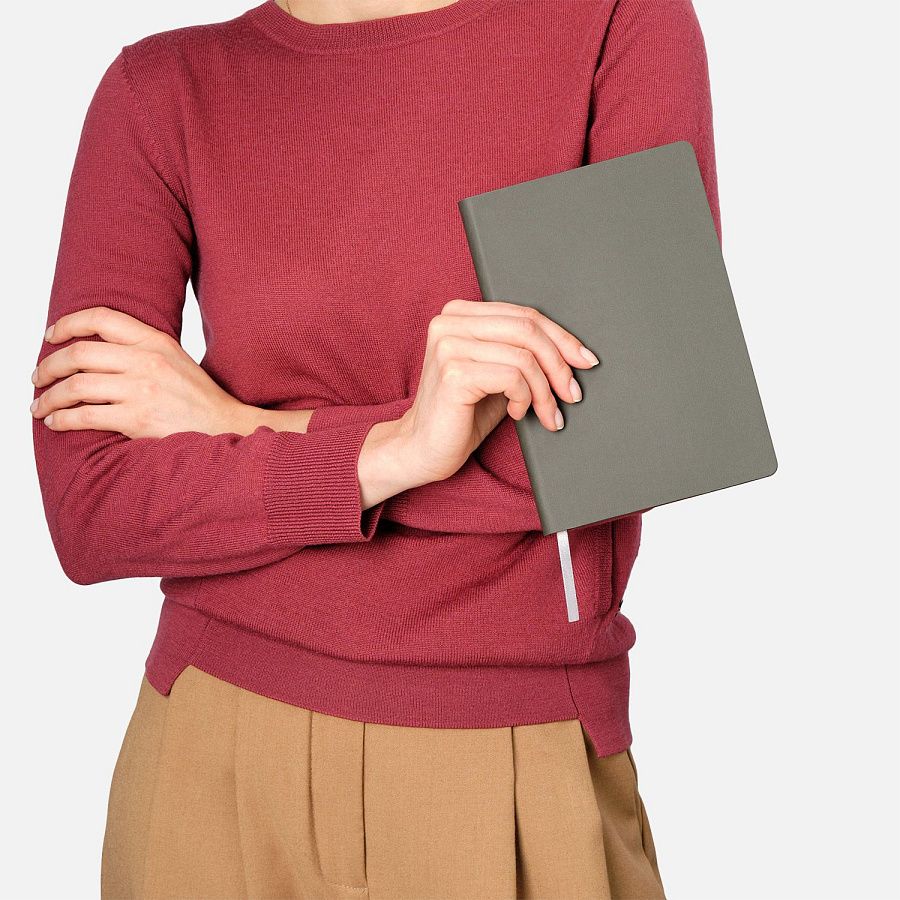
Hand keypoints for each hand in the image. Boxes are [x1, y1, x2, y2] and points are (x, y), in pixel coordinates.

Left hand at [31, 306, 256, 437]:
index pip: (101, 319)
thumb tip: (94, 351)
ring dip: (49, 397)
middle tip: (38, 378)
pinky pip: (84, 416)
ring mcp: (142, 390)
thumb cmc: (199, 398)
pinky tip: (55, 422)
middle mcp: (147, 361)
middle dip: (48, 366)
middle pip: (79, 353)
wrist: (226, 427)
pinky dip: (61, 419)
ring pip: (76, 386)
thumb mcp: (175, 360)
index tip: (51, 336)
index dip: (68, 324)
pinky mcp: (138, 419)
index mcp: (156, 341)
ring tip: (40, 405)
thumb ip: (141, 349)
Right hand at [389, 298, 599, 486]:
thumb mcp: (496, 375)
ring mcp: (448, 346)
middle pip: (528, 330)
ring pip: (524, 356)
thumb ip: (520, 353)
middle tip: (572, 393)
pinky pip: (512, 377)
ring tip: (548, 413)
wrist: (422, 450)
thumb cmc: (461, 414)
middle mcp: (450, 323)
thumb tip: (573, 352)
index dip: (561, 338)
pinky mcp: (453, 373)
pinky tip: (517, 413)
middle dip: (560, 364)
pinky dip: (525, 398)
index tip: (584, 360)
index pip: (524, 315)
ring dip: (545, 390)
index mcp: (459, 314)